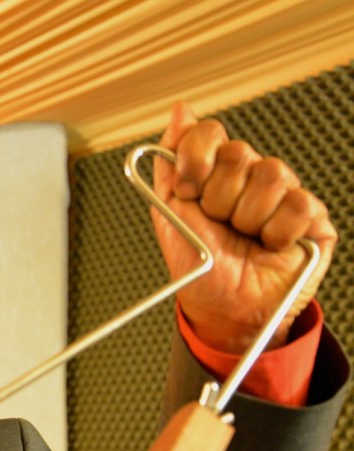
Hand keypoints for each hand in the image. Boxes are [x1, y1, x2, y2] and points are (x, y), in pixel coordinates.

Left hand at [152, 103, 335, 352]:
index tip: (187, 189)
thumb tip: (180, 111)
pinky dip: (277, 232)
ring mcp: (283, 193)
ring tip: (244, 238)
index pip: (209, 133)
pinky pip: (298, 204)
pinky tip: (270, 246)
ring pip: (270, 174)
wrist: (224, 309)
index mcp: (216, 172)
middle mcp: (250, 177)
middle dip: (218, 197)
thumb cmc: (199, 266)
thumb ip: (170, 161)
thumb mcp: (169, 213)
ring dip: (248, 216)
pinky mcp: (312, 216)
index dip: (195, 159)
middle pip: (238, 153)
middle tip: (219, 224)